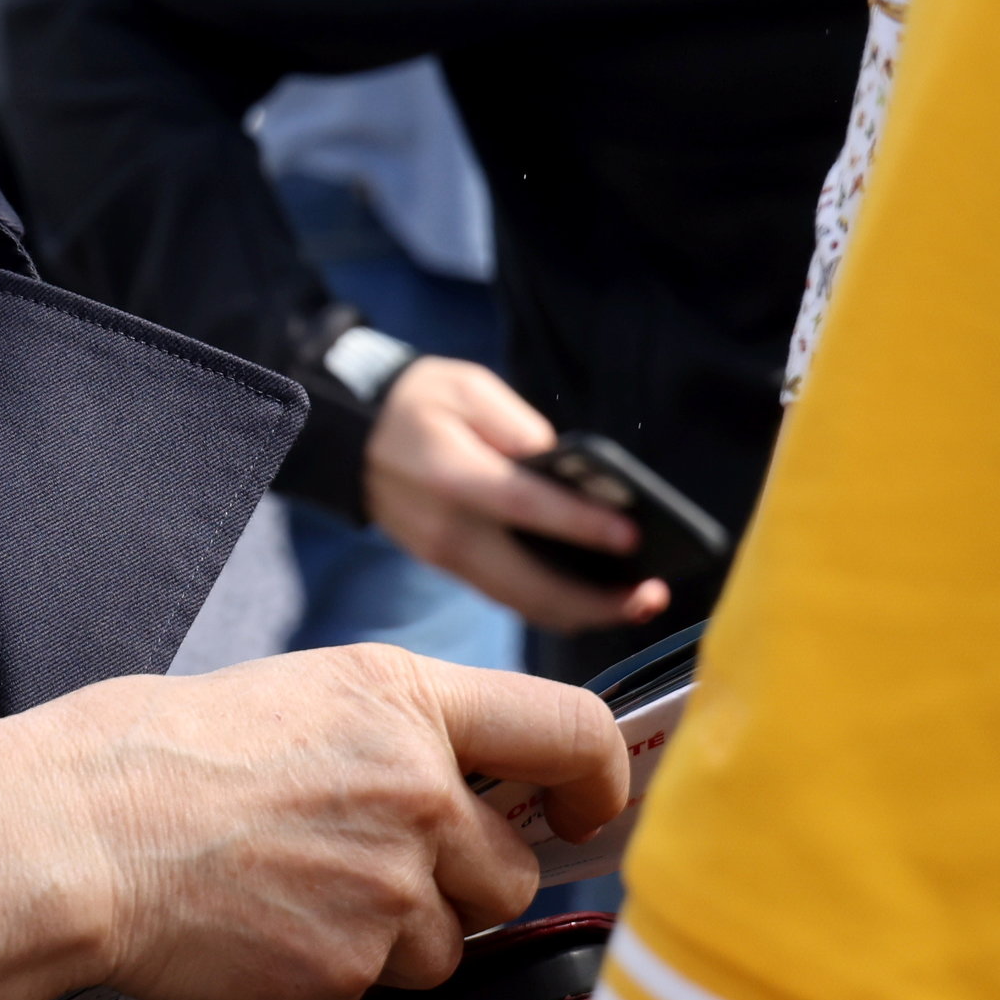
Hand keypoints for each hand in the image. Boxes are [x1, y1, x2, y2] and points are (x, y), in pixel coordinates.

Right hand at [0, 647, 623, 999]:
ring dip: (397, 940)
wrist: (73, 832)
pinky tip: (264, 931)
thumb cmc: (156, 752)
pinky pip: (382, 990)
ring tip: (294, 893)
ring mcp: (390, 880)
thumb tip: (460, 771)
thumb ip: (393, 729)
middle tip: (365, 870)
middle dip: (460, 890)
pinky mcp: (353, 964)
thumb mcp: (294, 695)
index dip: (598, 779)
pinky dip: (336, 977)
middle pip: (510, 871)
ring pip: (451, 944)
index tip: (580, 811)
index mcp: (402, 695)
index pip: (570, 728)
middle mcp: (417, 784)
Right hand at [366, 356, 671, 634]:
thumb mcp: (467, 388)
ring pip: (523, 603)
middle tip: (651, 593)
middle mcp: (448, 529)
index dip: (581, 525)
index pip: (524, 506)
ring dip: (584, 612)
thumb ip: (518, 425)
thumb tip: (570, 469)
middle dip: (598, 599)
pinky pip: (510, 598)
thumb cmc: (417, 401)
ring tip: (637, 601)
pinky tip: (595, 597)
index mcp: (451, 474)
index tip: (633, 536)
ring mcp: (446, 557)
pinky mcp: (450, 568)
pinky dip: (556, 605)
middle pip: (530, 584)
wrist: (348, 436)